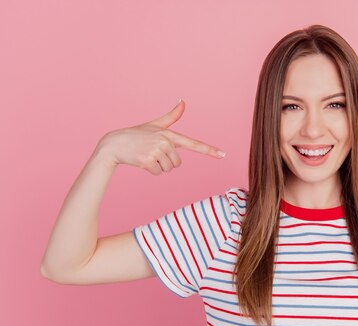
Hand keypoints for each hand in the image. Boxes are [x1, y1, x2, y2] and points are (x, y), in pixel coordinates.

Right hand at [96, 99, 226, 174]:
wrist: (114, 144)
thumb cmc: (136, 135)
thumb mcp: (155, 125)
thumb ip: (171, 116)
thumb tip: (183, 101)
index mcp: (169, 134)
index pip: (194, 143)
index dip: (209, 150)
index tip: (223, 155)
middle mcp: (165, 141)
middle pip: (177, 163)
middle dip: (166, 162)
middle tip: (152, 152)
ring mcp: (156, 151)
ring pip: (168, 169)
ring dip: (158, 166)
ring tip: (146, 155)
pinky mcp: (147, 161)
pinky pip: (157, 173)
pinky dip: (150, 170)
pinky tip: (141, 161)